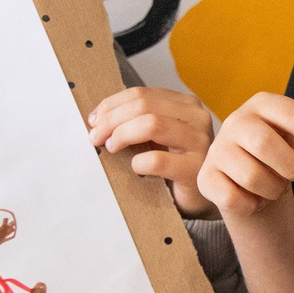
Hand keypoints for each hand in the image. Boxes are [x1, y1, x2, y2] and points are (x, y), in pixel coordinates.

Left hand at [88, 86, 219, 217]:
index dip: (112, 105)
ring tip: (111, 148)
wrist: (199, 199)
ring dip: (122, 134)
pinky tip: (135, 168)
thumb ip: (136, 121)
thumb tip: (97, 119)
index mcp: (186, 104)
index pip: (141, 94)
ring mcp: (200, 142)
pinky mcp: (196, 169)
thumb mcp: (157, 137)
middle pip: (144, 106)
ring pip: (151, 124)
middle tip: (95, 137)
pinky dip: (139, 162)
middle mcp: (197, 118)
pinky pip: (158, 160)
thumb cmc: (174, 165)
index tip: (93, 120)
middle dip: (112, 120)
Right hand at [199, 92, 293, 218]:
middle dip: (293, 168)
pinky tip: (255, 199)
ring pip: (252, 176)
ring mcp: (217, 149)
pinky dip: (253, 205)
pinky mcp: (206, 177)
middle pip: (265, 144)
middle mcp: (236, 120)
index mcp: (264, 104)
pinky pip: (234, 199)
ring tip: (276, 186)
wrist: (246, 179)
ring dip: (274, 190)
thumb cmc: (280, 156)